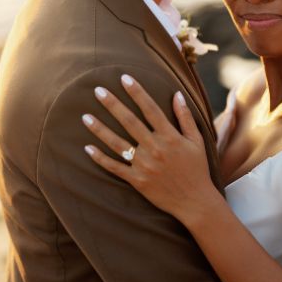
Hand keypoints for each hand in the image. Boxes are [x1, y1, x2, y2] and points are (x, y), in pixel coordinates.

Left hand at [82, 75, 212, 221]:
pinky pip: (115, 168)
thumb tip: (177, 94)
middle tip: (97, 90)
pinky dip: (100, 158)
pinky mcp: (138, 181)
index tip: (124, 78)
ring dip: (100, 129)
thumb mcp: (196, 141)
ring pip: (117, 144)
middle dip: (113, 105)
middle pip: (130, 122)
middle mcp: (155, 149)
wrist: (195, 203)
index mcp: (170, 137)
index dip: (137, 92)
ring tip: (85, 116)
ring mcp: (144, 166)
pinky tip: (87, 148)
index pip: (150, 109)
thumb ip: (185, 117)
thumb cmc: (197, 169)